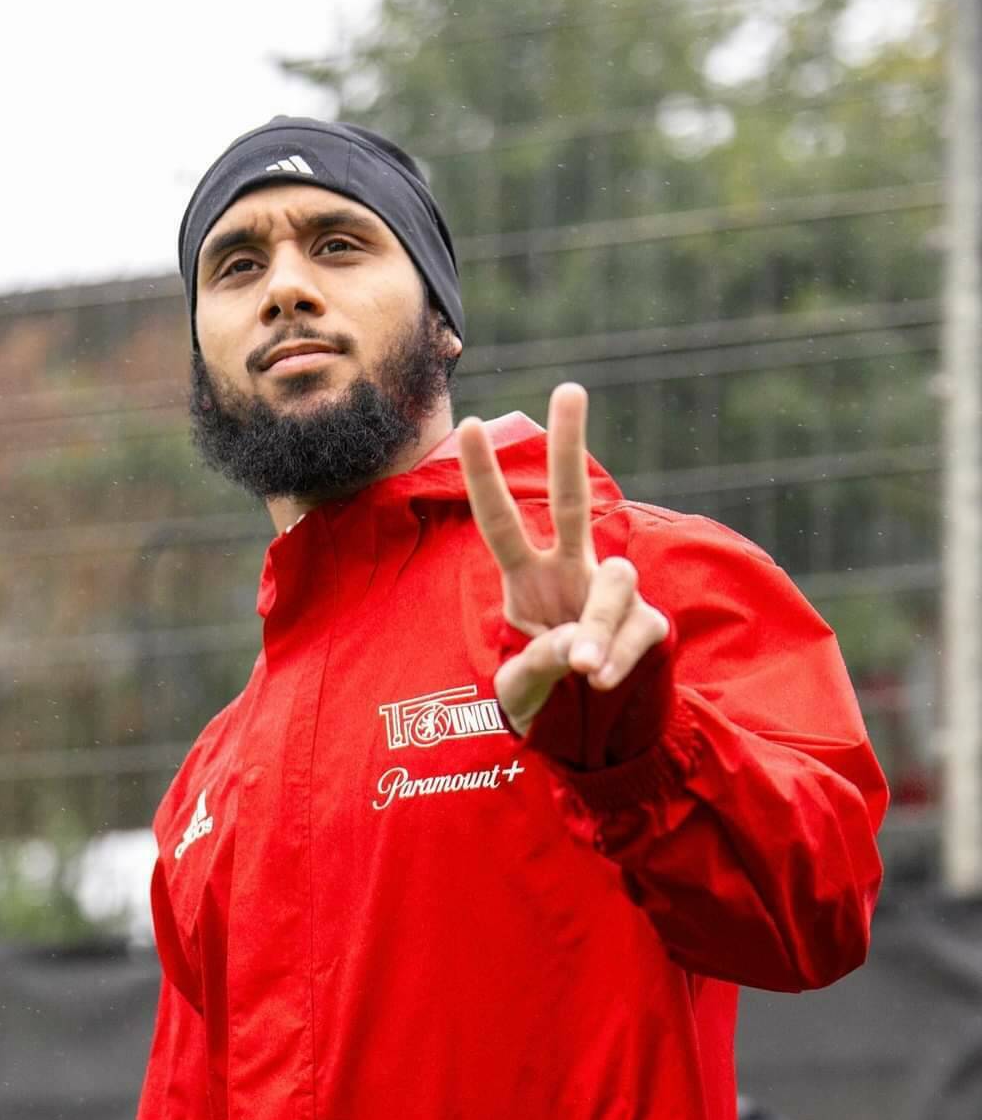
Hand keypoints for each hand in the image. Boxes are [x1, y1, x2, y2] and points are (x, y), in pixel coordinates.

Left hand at [457, 383, 668, 736]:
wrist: (592, 732)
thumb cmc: (544, 696)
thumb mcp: (519, 688)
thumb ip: (536, 666)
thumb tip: (575, 651)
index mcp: (528, 577)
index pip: (501, 522)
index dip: (485, 476)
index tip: (471, 422)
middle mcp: (571, 571)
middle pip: (572, 500)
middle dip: (569, 445)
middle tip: (569, 387)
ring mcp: (612, 594)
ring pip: (616, 580)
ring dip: (598, 624)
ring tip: (582, 667)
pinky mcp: (649, 623)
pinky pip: (638, 629)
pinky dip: (618, 654)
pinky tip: (600, 680)